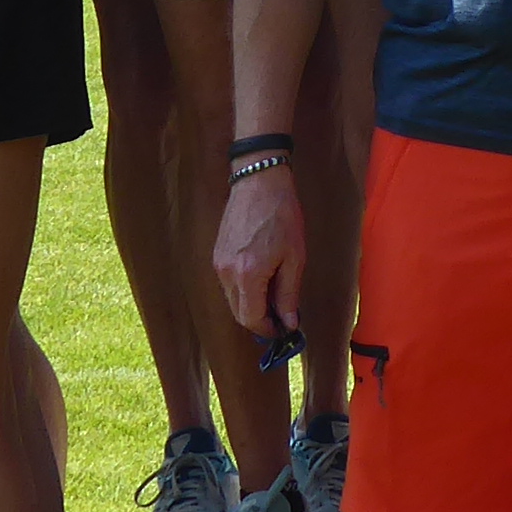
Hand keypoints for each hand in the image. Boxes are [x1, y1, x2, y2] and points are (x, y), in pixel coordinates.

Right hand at [213, 164, 305, 336]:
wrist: (258, 182)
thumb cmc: (282, 216)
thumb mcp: (294, 257)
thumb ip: (289, 294)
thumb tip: (290, 323)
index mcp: (248, 275)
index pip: (251, 319)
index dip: (268, 329)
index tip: (284, 330)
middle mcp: (227, 273)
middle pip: (239, 313)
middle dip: (260, 319)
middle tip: (283, 316)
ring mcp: (218, 264)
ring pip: (233, 299)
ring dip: (252, 304)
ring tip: (276, 293)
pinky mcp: (216, 255)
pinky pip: (228, 283)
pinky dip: (244, 289)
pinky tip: (263, 277)